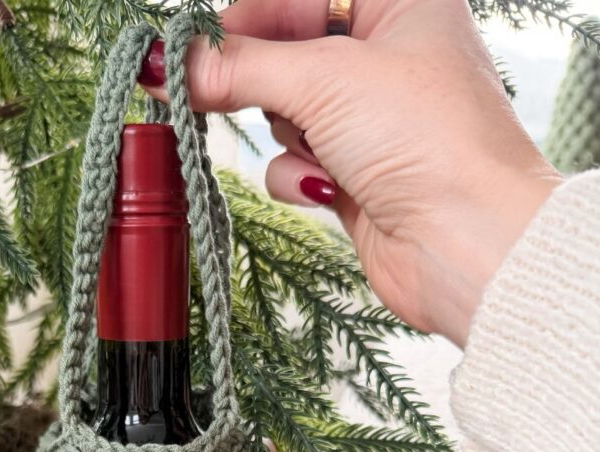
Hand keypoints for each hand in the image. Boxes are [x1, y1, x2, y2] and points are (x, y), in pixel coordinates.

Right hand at [141, 0, 560, 345]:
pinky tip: (326, 190)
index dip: (242, 17)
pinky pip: (294, 164)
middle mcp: (386, 58)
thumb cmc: (429, 141)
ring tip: (315, 150)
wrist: (467, 245)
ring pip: (284, 112)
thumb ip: (238, 67)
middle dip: (256, 79)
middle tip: (203, 91)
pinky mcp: (354, 177)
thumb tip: (167, 62)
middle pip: (285, 52)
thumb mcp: (324, 80)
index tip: (188, 44)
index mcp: (400, 3)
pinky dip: (299, 178)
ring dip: (288, 135)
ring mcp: (369, 122)